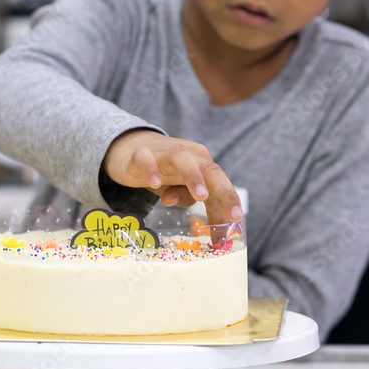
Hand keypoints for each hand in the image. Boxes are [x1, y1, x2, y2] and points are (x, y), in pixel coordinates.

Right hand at [102, 129, 243, 225]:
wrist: (131, 148)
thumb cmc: (163, 170)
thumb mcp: (177, 188)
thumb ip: (187, 199)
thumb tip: (197, 220)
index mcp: (201, 164)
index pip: (219, 181)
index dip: (230, 199)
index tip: (237, 219)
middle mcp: (188, 155)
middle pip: (209, 169)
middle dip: (223, 190)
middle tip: (232, 213)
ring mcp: (164, 153)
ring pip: (182, 158)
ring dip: (193, 176)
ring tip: (200, 196)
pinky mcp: (140, 154)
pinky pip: (146, 158)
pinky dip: (151, 169)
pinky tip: (154, 183)